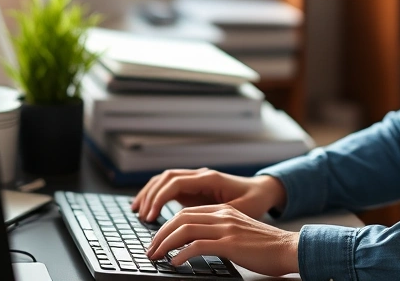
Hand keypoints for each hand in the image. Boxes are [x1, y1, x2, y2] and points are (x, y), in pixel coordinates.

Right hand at [131, 168, 285, 221]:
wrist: (262, 192)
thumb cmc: (254, 201)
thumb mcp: (241, 210)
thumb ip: (220, 214)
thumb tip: (199, 224)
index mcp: (210, 178)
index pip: (176, 182)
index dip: (159, 198)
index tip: (149, 215)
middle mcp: (200, 176)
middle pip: (166, 178)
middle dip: (150, 195)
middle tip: (140, 215)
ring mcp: (196, 180)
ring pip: (165, 180)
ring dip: (149, 193)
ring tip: (137, 211)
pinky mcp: (194, 188)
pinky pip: (170, 188)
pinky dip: (157, 195)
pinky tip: (148, 208)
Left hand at [145, 204, 298, 276]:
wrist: (288, 248)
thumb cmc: (265, 245)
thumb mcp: (239, 230)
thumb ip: (220, 230)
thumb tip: (197, 242)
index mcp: (224, 210)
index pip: (187, 212)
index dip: (167, 225)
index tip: (157, 239)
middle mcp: (222, 215)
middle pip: (181, 218)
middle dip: (160, 234)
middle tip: (151, 249)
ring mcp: (226, 228)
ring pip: (185, 230)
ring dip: (165, 243)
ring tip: (156, 256)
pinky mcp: (230, 244)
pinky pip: (198, 246)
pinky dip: (181, 254)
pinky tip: (175, 263)